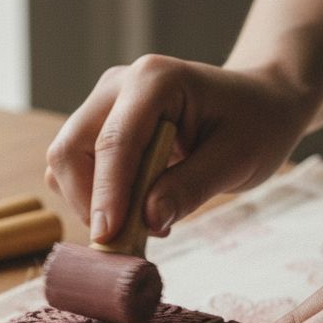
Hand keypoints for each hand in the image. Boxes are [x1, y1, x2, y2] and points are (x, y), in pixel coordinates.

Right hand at [45, 55, 315, 241]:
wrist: (258, 104)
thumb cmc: (256, 125)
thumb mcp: (238, 159)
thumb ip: (192, 188)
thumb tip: (148, 220)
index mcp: (154, 81)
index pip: (114, 142)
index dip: (107, 194)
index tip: (108, 237)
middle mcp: (118, 86)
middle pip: (70, 149)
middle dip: (89, 202)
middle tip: (126, 242)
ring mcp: (103, 105)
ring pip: (64, 162)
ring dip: (90, 203)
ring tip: (138, 227)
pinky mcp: (100, 127)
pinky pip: (76, 170)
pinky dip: (95, 199)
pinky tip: (133, 212)